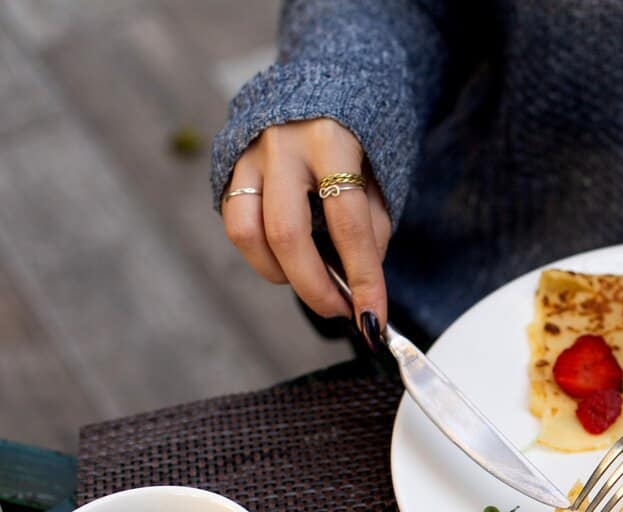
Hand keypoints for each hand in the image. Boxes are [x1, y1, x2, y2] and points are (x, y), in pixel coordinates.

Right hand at [220, 118, 391, 337]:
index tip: (372, 318)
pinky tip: (288, 258)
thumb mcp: (385, 170)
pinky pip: (237, 218)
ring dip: (279, 273)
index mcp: (332, 140)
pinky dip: (261, 251)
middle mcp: (283, 143)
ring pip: (246, 231)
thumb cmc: (364, 130)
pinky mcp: (230, 159)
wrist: (329, 75)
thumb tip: (359, 277)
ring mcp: (249, 150)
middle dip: (315, 287)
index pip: (349, 225)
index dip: (363, 279)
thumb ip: (373, 223)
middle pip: (287, 234)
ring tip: (311, 282)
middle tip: (340, 311)